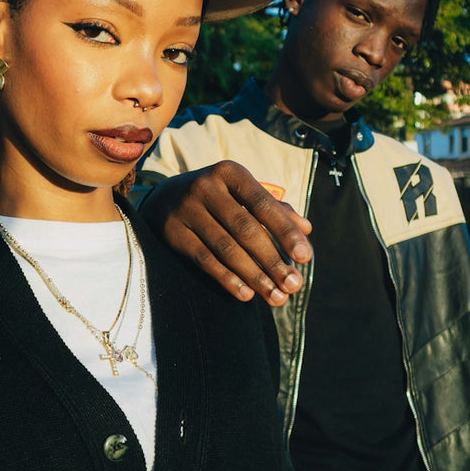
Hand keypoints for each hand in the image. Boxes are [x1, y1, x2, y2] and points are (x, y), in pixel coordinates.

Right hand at [142, 162, 311, 304]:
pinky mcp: (172, 232)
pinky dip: (228, 279)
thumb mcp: (243, 194)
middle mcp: (206, 187)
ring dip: (255, 277)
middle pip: (246, 230)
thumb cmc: (218, 198)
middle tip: (294, 285)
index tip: (305, 257)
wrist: (163, 198)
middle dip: (273, 261)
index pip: (264, 204)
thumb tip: (306, 228)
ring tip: (276, 297)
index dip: (286, 232)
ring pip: (226, 249)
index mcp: (230, 173)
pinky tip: (247, 295)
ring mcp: (186, 209)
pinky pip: (204, 260)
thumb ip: (275, 209)